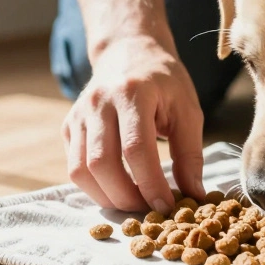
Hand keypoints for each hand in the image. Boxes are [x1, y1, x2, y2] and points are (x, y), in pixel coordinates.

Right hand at [63, 35, 205, 212]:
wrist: (128, 52)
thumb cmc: (164, 82)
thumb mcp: (188, 110)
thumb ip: (191, 154)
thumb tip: (195, 195)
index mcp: (132, 93)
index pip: (136, 148)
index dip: (151, 184)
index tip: (167, 206)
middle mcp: (99, 102)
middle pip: (102, 163)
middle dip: (126, 197)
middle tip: (150, 212)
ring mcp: (79, 114)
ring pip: (80, 170)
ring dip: (107, 197)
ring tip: (134, 205)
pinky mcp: (69, 126)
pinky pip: (74, 166)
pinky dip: (94, 187)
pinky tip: (117, 190)